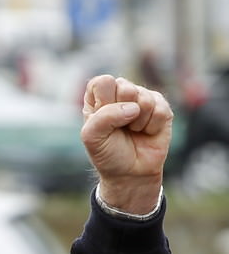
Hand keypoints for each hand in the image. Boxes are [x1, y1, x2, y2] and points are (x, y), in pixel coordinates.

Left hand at [81, 75, 173, 213]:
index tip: (103, 120)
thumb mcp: (92, 138)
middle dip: (121, 112)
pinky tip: (147, 132)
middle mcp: (120, 94)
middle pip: (124, 86)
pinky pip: (160, 109)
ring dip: (137, 122)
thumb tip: (133, 108)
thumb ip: (104, 117)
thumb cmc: (107, 153)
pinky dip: (152, 126)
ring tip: (133, 131)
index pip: (102, 82)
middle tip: (120, 128)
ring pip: (144, 98)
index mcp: (98, 98)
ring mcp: (141, 99)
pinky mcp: (161, 107)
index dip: (104, 101)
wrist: (130, 172)